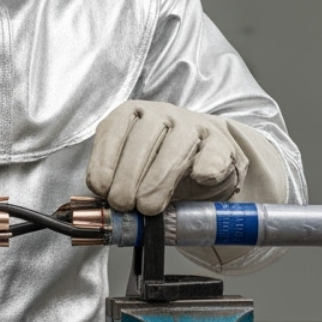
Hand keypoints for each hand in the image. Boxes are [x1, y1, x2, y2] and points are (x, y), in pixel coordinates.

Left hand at [85, 100, 246, 214]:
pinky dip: (206, 168)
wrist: (203, 159)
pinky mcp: (219, 143)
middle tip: (124, 204)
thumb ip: (115, 179)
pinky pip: (212, 155)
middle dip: (128, 179)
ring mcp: (192, 126)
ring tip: (149, 207)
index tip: (102, 189)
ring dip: (159, 182)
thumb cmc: (159, 164)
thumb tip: (103, 201)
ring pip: (174, 151)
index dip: (104, 163)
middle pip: (141, 143)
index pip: (113, 132)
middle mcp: (160, 114)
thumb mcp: (130, 167)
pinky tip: (197, 178)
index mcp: (132, 114)